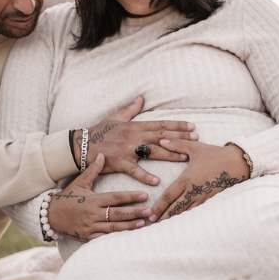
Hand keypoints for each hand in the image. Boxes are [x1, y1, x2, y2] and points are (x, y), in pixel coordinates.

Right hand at [49, 154, 153, 240]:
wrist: (50, 215)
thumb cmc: (67, 197)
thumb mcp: (79, 182)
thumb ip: (93, 170)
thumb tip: (102, 154)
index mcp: (93, 200)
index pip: (115, 198)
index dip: (131, 197)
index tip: (145, 195)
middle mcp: (93, 214)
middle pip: (118, 213)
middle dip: (135, 212)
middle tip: (150, 211)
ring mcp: (91, 227)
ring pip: (114, 227)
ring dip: (130, 226)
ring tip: (144, 224)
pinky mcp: (88, 237)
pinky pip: (105, 238)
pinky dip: (117, 237)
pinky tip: (129, 236)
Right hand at [73, 96, 198, 185]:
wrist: (82, 145)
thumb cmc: (99, 132)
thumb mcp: (116, 117)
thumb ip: (131, 109)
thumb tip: (141, 98)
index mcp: (135, 126)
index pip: (160, 125)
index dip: (177, 125)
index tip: (192, 127)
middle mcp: (133, 136)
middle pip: (161, 137)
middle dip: (180, 138)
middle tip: (196, 140)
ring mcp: (127, 150)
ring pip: (152, 152)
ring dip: (170, 155)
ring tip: (184, 157)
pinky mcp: (119, 162)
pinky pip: (134, 170)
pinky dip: (145, 176)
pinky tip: (157, 181)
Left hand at [151, 140, 249, 220]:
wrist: (238, 163)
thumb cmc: (215, 154)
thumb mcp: (195, 147)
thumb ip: (177, 144)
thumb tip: (162, 140)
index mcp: (187, 179)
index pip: (169, 196)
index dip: (159, 206)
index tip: (150, 214)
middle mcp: (193, 191)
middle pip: (175, 208)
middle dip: (163, 216)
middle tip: (152, 223)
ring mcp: (202, 197)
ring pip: (185, 212)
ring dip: (174, 219)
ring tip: (163, 226)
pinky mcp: (210, 200)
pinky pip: (196, 211)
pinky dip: (187, 216)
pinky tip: (182, 221)